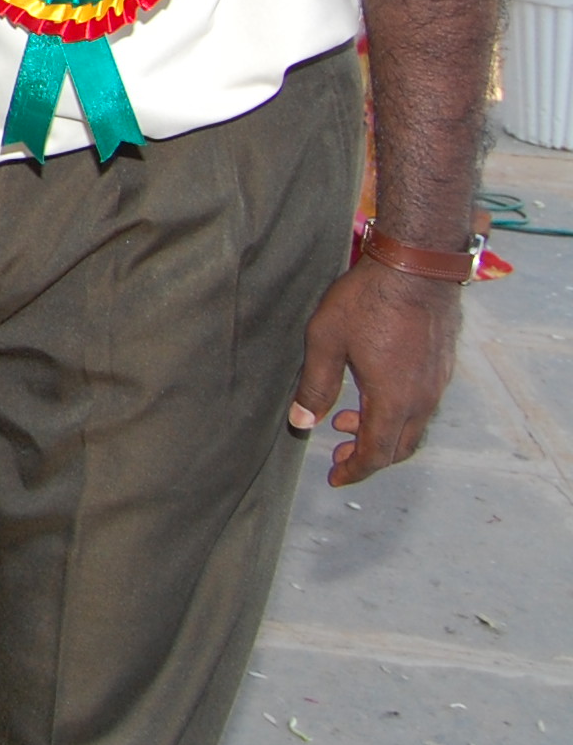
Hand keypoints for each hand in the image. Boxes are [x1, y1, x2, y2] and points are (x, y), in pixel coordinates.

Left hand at [290, 256, 462, 485]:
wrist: (417, 266)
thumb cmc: (368, 300)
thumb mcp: (325, 341)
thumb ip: (314, 386)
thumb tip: (302, 424)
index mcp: (393, 400)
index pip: (377, 454)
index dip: (355, 471)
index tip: (335, 478)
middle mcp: (422, 399)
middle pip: (399, 447)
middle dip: (368, 457)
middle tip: (340, 454)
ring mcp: (437, 382)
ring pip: (413, 426)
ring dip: (381, 431)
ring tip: (347, 418)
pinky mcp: (442, 365)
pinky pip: (421, 404)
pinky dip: (396, 412)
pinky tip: (373, 391)